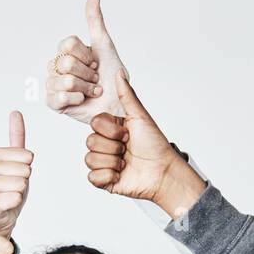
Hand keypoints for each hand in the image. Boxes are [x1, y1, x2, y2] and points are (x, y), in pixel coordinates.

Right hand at [0, 111, 33, 237]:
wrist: (2, 216)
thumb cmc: (9, 187)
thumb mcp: (17, 161)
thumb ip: (16, 137)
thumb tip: (15, 113)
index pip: (20, 153)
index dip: (27, 162)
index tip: (23, 168)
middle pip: (22, 169)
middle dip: (25, 178)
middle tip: (17, 184)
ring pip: (18, 184)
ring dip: (21, 190)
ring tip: (14, 193)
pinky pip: (13, 199)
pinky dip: (17, 201)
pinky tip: (11, 202)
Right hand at [45, 0, 127, 124]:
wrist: (118, 104)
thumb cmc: (113, 77)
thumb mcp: (105, 45)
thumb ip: (95, 20)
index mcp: (67, 52)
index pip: (67, 45)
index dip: (85, 55)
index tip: (96, 62)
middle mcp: (58, 67)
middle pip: (66, 63)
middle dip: (87, 74)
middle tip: (95, 79)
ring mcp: (54, 85)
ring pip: (64, 81)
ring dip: (85, 88)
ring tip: (92, 91)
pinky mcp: (54, 103)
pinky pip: (57, 98)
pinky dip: (75, 100)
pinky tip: (82, 101)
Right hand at [85, 73, 205, 215]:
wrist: (163, 173)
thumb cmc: (155, 145)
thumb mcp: (140, 117)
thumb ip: (127, 95)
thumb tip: (119, 73)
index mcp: (112, 129)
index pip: (95, 123)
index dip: (111, 130)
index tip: (128, 134)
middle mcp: (106, 145)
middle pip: (90, 141)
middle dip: (113, 146)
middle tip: (128, 149)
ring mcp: (104, 163)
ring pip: (90, 159)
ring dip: (112, 161)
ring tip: (126, 163)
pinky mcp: (104, 181)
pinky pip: (92, 177)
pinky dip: (107, 176)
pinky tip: (120, 175)